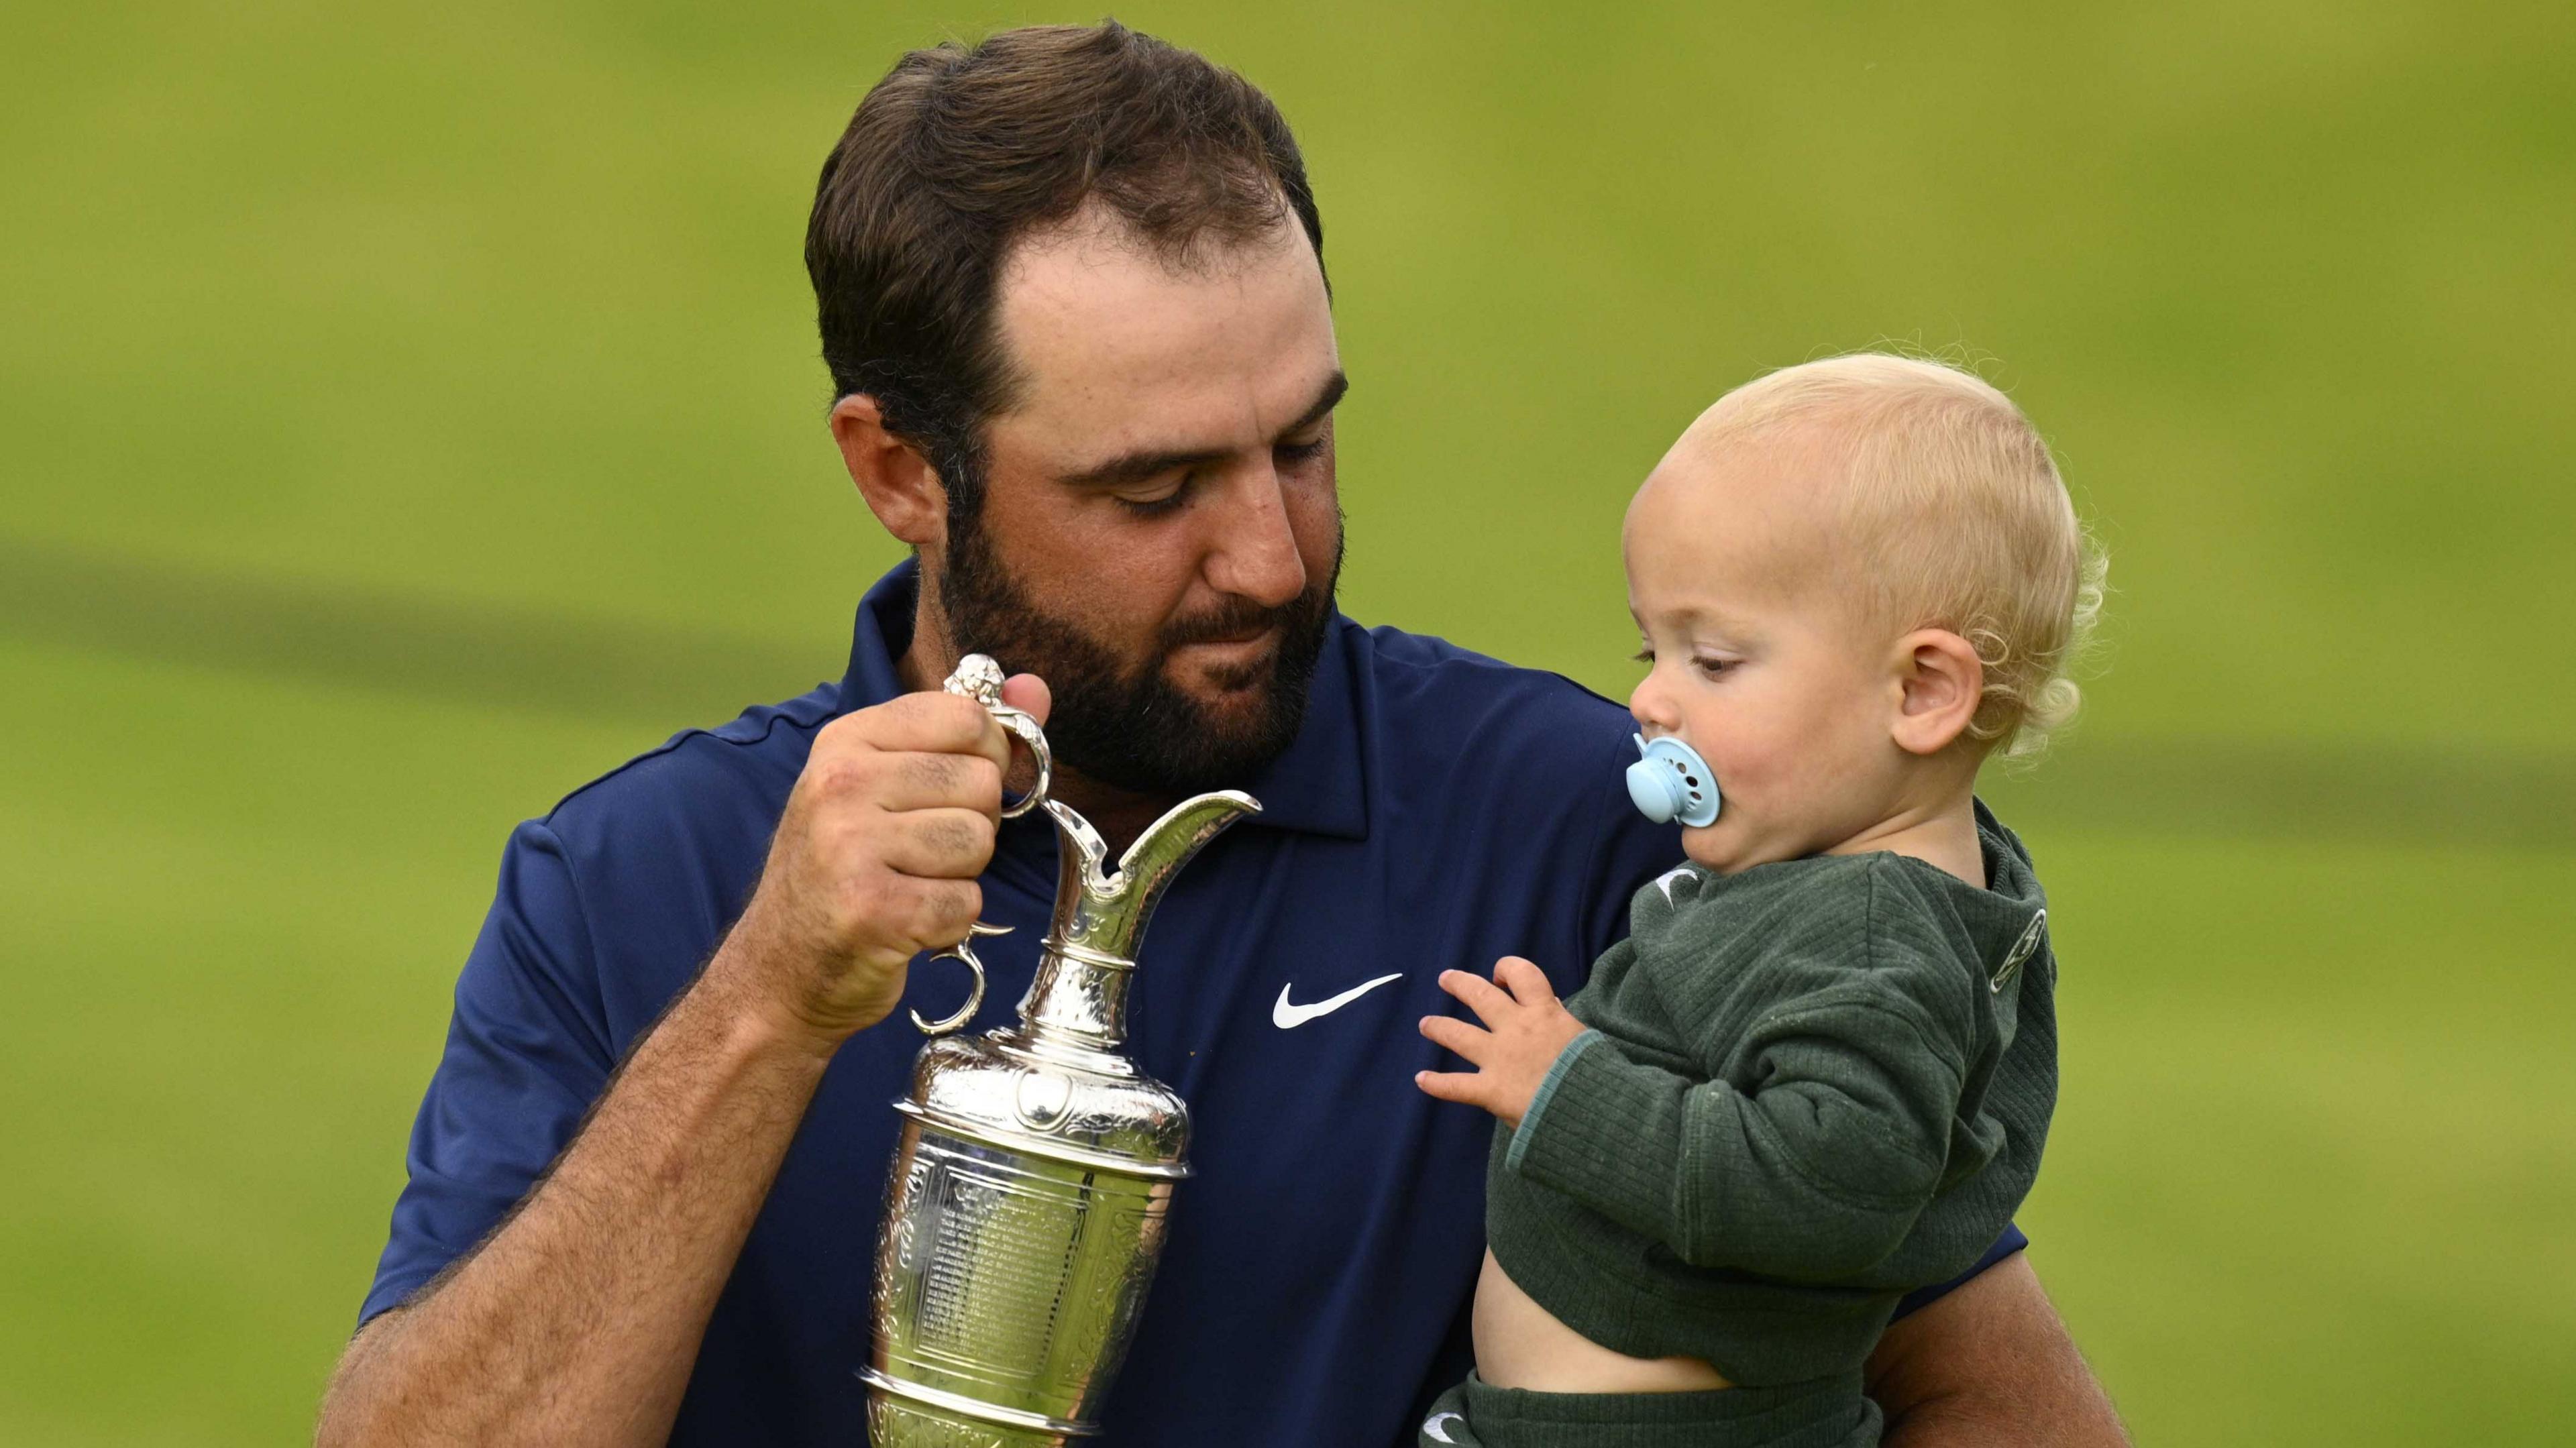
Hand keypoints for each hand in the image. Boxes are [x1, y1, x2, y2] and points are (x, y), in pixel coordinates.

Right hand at [706, 672, 1050, 1052]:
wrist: (779, 969)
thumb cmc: (842, 869)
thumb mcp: (886, 783)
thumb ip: (967, 734)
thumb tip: (1037, 689)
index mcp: (846, 741)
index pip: (966, 717)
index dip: (987, 757)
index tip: (956, 788)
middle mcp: (840, 784)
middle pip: (981, 784)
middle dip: (972, 825)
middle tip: (919, 852)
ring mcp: (849, 846)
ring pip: (978, 842)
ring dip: (960, 875)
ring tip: (909, 883)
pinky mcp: (871, 909)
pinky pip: (965, 901)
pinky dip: (949, 920)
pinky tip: (906, 922)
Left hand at [1413, 957, 1587, 1127]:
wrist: (1591, 1111)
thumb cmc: (1597, 1076)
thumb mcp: (1586, 1038)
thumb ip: (1563, 1021)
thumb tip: (1551, 1006)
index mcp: (1544, 1013)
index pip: (1522, 975)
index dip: (1507, 969)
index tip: (1500, 975)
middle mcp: (1515, 1029)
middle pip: (1481, 996)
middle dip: (1461, 984)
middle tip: (1446, 979)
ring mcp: (1498, 1059)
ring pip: (1459, 1034)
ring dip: (1439, 1027)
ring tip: (1426, 1024)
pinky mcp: (1490, 1090)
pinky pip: (1455, 1085)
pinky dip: (1437, 1083)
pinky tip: (1421, 1080)